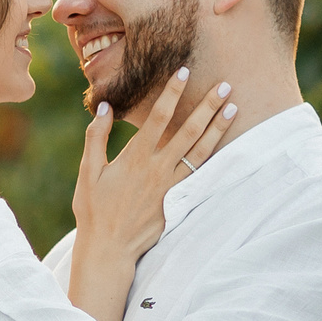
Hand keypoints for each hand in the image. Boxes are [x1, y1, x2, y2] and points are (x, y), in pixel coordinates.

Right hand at [70, 68, 236, 267]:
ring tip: (233, 109)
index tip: (184, 72)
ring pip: (200, 151)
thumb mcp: (88, 171)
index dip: (172, 93)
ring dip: (218, 129)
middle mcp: (157, 168)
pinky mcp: (178, 200)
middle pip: (188, 131)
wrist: (109, 248)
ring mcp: (171, 185)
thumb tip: (103, 107)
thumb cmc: (94, 209)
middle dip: (208, 106)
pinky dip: (214, 156)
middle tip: (225, 85)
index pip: (158, 117)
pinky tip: (225, 144)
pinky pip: (200, 174)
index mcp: (135, 157)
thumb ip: (96, 137)